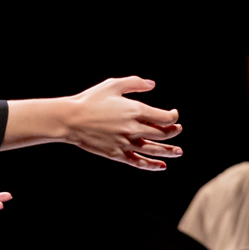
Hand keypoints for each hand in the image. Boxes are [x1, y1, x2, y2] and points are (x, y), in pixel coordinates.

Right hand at [4, 76, 182, 169]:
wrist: (70, 119)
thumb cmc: (91, 100)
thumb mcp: (113, 85)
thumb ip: (135, 83)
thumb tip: (152, 84)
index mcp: (135, 110)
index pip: (164, 117)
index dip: (173, 116)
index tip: (173, 114)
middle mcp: (133, 128)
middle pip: (162, 134)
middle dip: (173, 131)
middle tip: (177, 129)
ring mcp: (125, 142)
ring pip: (153, 149)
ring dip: (169, 151)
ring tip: (178, 152)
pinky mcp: (117, 154)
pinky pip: (138, 162)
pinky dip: (151, 165)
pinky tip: (162, 166)